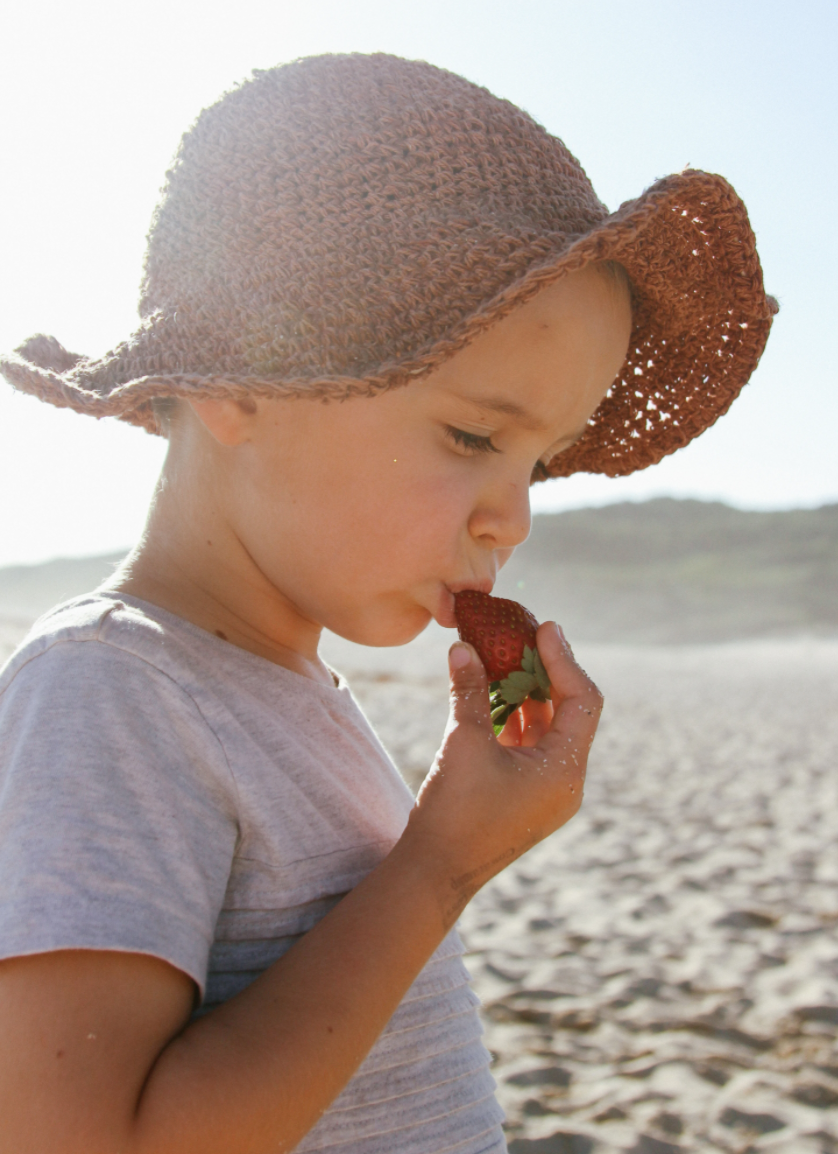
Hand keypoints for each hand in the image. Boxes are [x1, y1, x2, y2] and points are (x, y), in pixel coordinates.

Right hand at [403, 622, 602, 919]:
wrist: (435, 872)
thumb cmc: (454, 812)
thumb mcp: (464, 743)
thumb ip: (470, 691)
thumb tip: (463, 646)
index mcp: (565, 771)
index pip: (582, 701)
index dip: (564, 659)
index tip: (544, 627)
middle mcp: (566, 780)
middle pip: (570, 711)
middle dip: (545, 670)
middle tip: (523, 635)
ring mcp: (547, 790)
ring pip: (548, 726)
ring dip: (527, 691)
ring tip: (504, 656)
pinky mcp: (527, 794)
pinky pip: (530, 744)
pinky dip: (515, 715)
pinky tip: (493, 691)